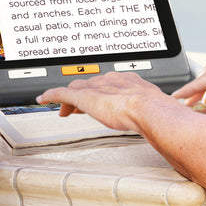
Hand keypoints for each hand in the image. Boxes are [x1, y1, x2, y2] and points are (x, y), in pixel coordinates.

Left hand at [36, 71, 165, 131]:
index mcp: (128, 81)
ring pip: (76, 89)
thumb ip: (152, 114)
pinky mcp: (84, 97)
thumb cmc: (156, 111)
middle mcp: (110, 81)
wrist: (149, 109)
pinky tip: (44, 99)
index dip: (100, 92)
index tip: (99, 100)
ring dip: (67, 98)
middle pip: (90, 85)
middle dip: (82, 94)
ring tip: (62, 108)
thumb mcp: (155, 110)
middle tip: (76, 108)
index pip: (107, 84)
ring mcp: (97, 89)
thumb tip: (161, 124)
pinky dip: (52, 95)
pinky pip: (62, 94)